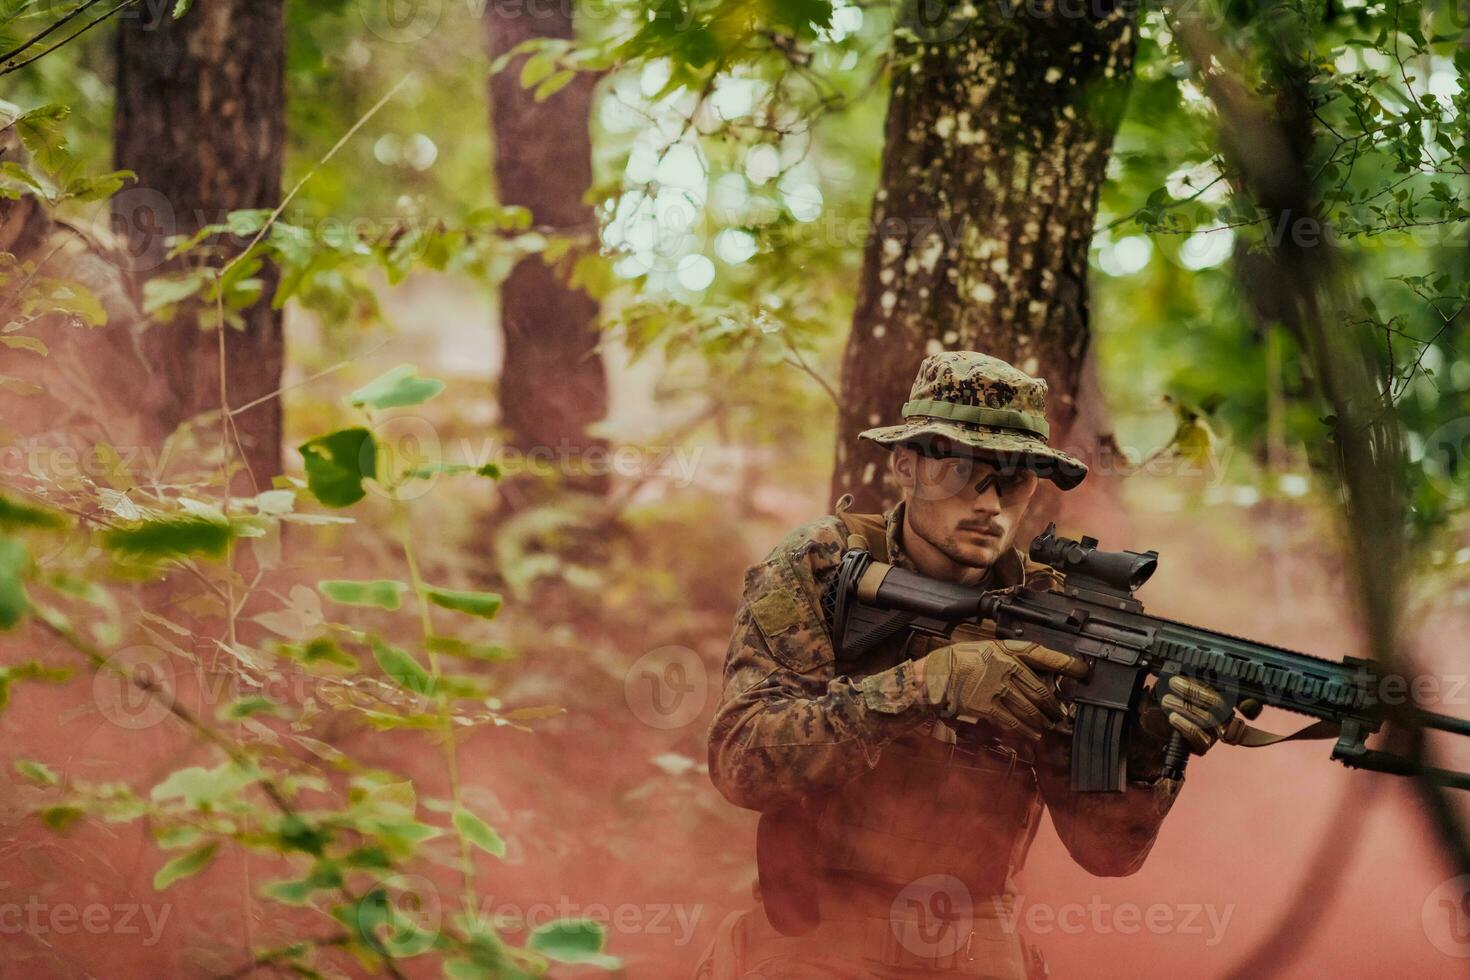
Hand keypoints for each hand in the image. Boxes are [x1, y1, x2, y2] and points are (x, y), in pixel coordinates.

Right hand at [923, 640, 1086, 739]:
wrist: (935, 676)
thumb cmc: (960, 660)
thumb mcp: (987, 649)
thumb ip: (1010, 658)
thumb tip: (1037, 673)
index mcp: (1005, 650)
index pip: (1042, 655)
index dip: (1064, 663)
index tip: (1083, 670)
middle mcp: (1005, 667)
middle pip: (1040, 688)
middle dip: (1053, 704)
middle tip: (1061, 712)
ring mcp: (997, 687)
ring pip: (1030, 707)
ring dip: (1042, 719)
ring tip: (1048, 725)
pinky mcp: (988, 706)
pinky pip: (1014, 721)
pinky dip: (1026, 730)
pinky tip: (1033, 734)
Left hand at [1140, 676, 1261, 755]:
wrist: (1160, 728)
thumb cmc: (1174, 703)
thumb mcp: (1180, 687)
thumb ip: (1186, 677)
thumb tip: (1180, 668)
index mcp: (1222, 697)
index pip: (1225, 689)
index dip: (1210, 683)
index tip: (1187, 677)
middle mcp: (1223, 716)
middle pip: (1215, 702)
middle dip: (1192, 691)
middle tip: (1173, 684)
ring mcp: (1215, 732)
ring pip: (1205, 718)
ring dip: (1183, 707)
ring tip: (1167, 700)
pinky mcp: (1204, 746)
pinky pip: (1198, 737)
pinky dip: (1184, 725)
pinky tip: (1173, 717)